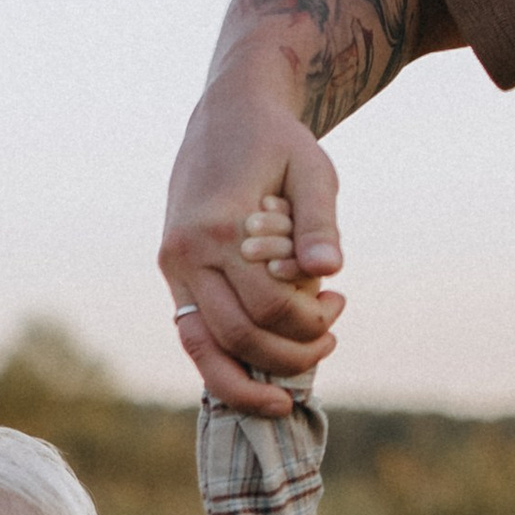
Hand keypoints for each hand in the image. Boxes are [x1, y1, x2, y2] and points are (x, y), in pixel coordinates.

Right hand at [158, 94, 344, 414]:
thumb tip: (331, 269)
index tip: (339, 304)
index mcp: (218, 226)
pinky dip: (222, 365)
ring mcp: (174, 267)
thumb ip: (319, 221)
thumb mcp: (312, 169)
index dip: (310, 322)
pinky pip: (193, 334)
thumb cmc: (277, 141)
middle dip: (288, 355)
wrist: (227, 114)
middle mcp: (187, 253)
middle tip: (329, 341)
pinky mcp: (174, 274)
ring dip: (244, 383)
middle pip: (236, 335)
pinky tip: (256, 379)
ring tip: (283, 400)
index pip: (268, 304)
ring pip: (200, 349)